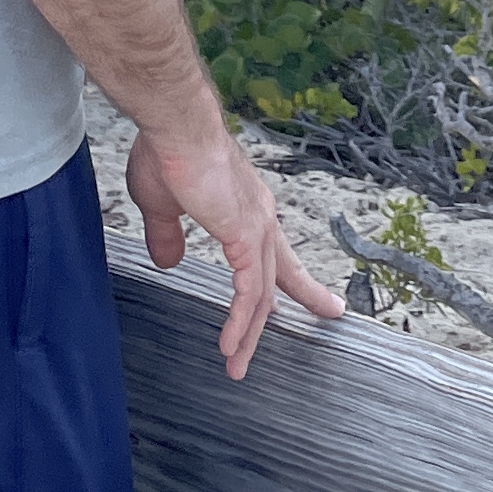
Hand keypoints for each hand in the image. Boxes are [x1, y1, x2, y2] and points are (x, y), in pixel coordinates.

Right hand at [126, 127, 346, 377]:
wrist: (175, 126)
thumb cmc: (167, 153)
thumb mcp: (162, 206)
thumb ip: (167, 236)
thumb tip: (168, 262)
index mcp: (244, 208)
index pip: (273, 249)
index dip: (291, 272)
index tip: (308, 287)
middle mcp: (259, 217)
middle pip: (283, 271)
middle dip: (306, 295)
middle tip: (330, 314)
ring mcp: (255, 228)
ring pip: (262, 292)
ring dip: (249, 332)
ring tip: (237, 364)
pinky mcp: (244, 237)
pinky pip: (247, 291)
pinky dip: (239, 321)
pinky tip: (230, 343)